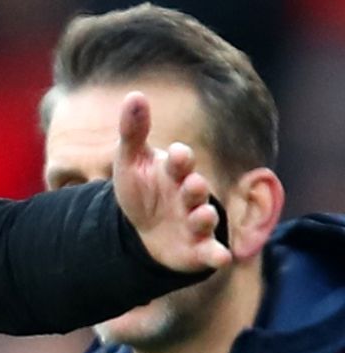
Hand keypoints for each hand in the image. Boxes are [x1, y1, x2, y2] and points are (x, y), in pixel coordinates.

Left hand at [112, 91, 231, 271]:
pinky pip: (210, 252)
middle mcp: (190, 196)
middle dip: (194, 187)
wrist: (141, 230)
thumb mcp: (130, 161)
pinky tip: (222, 258)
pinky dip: (216, 254)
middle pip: (195, 190)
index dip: (179, 159)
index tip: (178, 153)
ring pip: (204, 219)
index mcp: (175, 172)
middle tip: (192, 184)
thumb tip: (134, 95)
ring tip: (202, 215)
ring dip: (204, 217)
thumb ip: (133, 131)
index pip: (179, 163)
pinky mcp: (197, 249)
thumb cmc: (140, 190)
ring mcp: (195, 223)